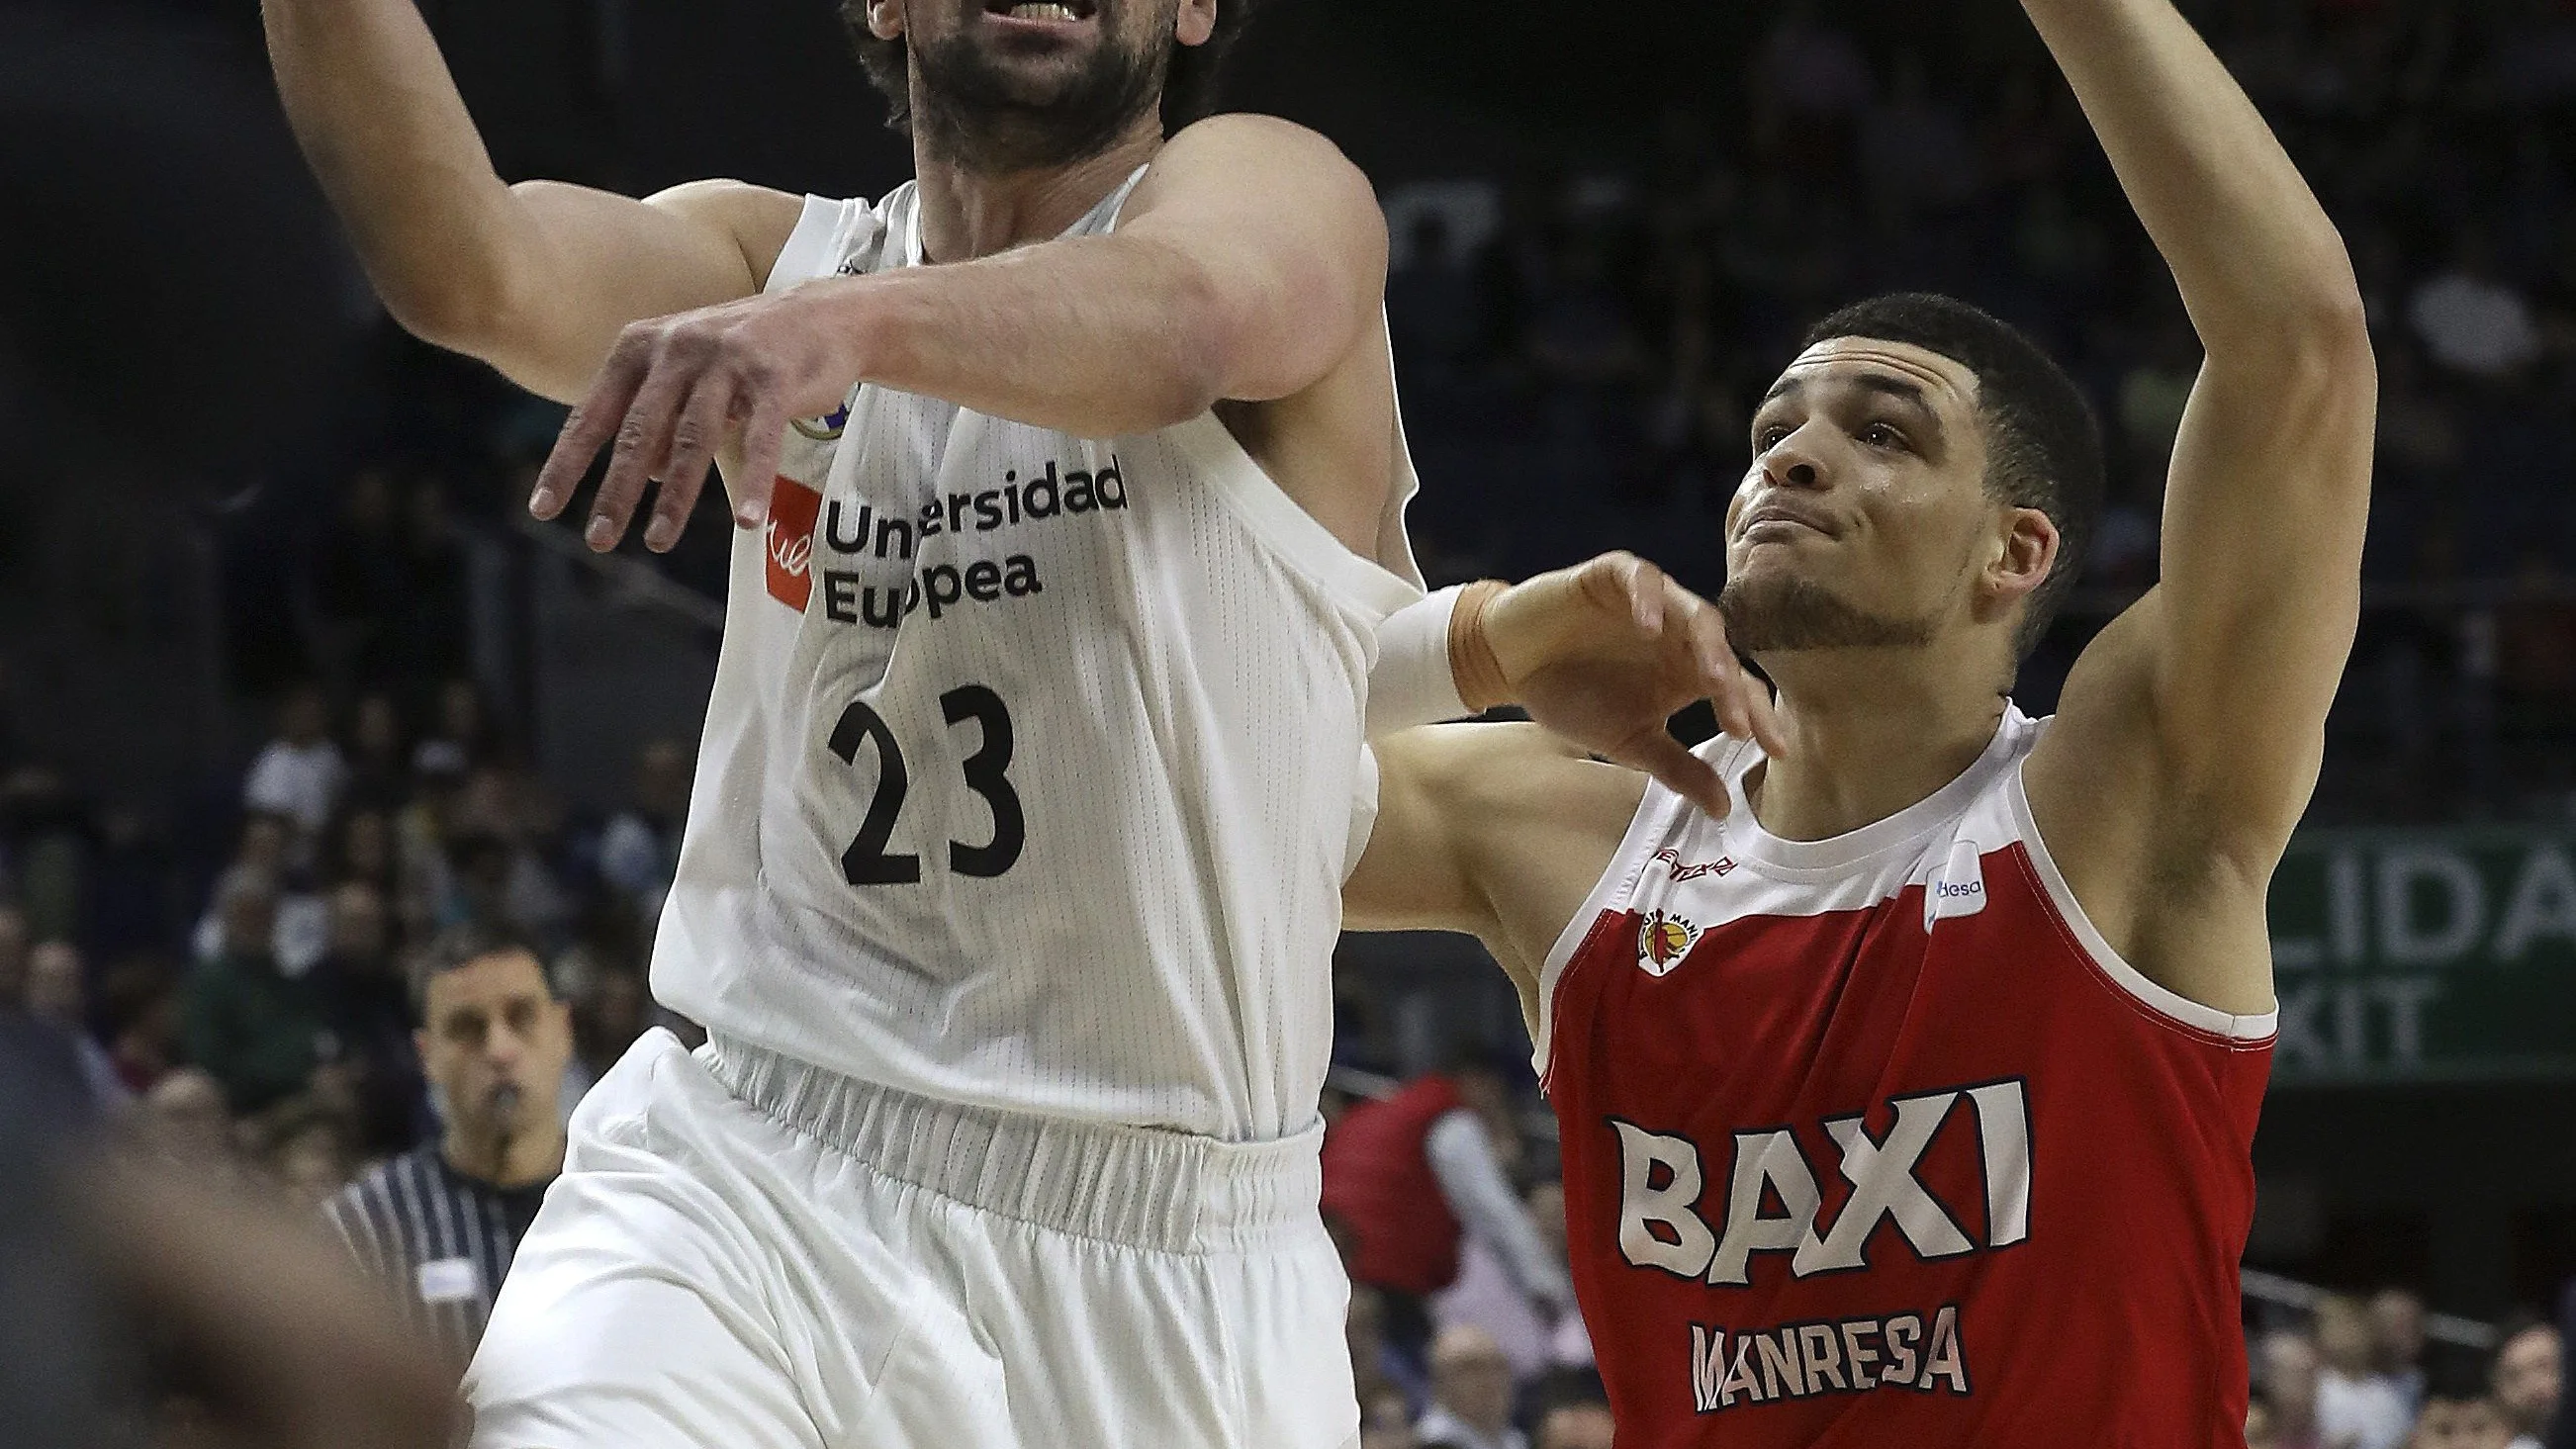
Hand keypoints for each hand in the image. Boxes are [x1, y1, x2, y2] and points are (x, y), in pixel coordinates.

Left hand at [528, 282, 868, 552]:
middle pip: (640, 431)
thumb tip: (634, 477)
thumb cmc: (743, 353)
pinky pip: (761, 438)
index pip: (594, 414)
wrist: (822, 316)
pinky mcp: (776, 377)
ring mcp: (728, 360)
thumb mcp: (685, 373)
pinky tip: (746, 521)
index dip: (567, 463)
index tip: (544, 510)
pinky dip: (753, 482)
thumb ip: (655, 418)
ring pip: (694, 438)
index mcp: (641, 346)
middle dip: (616, 490)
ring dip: (675, 495)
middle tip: (599, 539)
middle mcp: (679, 348)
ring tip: (659, 540)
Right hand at [1484, 552, 1781, 817]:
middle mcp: (1678, 633)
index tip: (1774, 751)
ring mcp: (1650, 601)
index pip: (1737, 687)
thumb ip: (1675, 767)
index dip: (1758, 715)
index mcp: (1688, 670)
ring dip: (1705, 644)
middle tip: (1738, 723)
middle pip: (1722, 651)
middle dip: (1733, 687)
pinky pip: (1639, 578)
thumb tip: (1721, 810)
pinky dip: (1647, 599)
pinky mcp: (1612, 575)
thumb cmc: (1574, 696)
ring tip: (1711, 678)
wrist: (1512, 662)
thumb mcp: (1627, 741)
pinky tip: (1647, 627)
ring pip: (1693, 611)